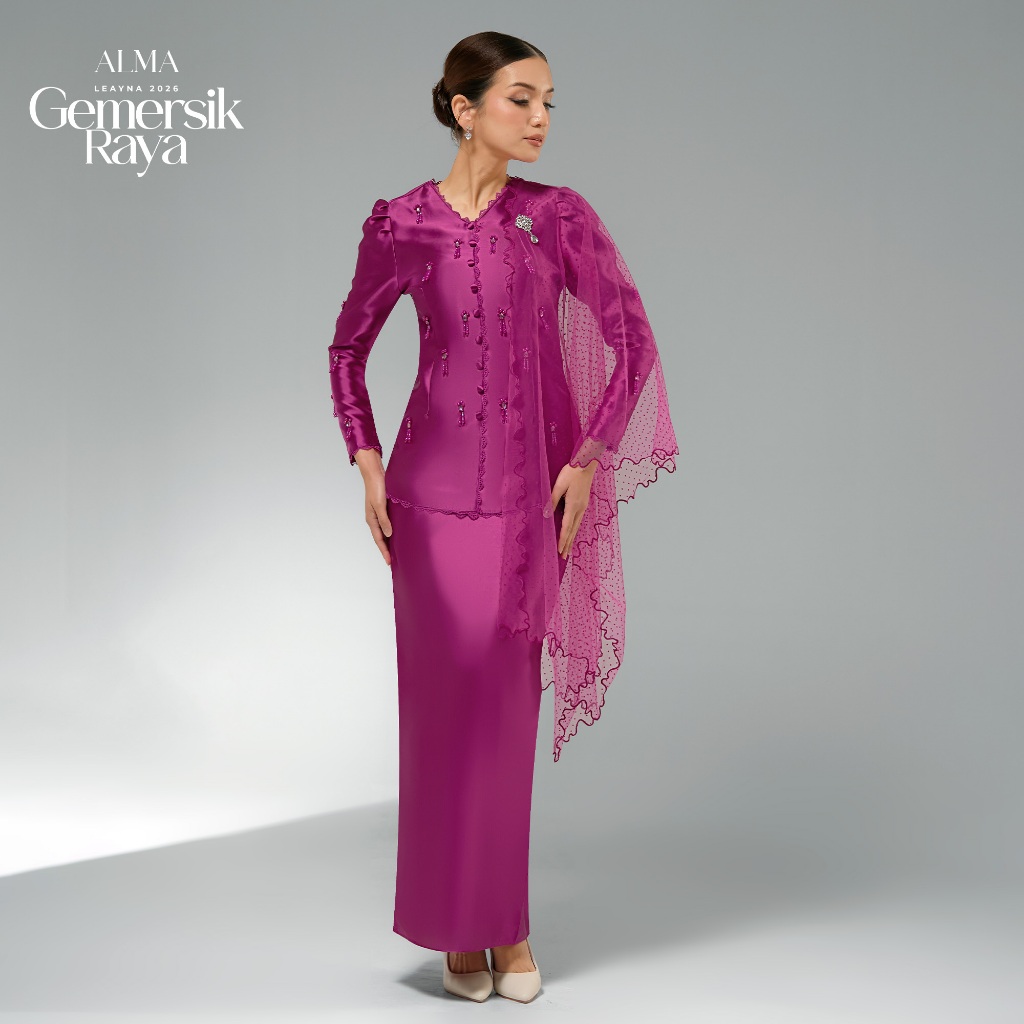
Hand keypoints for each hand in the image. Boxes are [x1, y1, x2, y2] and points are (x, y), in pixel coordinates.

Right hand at [354, 447, 391, 565]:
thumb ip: (385, 520)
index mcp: (371, 519)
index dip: (384, 551)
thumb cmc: (377, 487)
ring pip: (385, 531)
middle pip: (381, 538)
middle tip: (394, 560)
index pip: (379, 540)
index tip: (390, 562)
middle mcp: (374, 518)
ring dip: (390, 541)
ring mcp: (379, 513)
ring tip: (397, 550)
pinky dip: (392, 530)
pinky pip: (388, 523)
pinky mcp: (384, 508)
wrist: (375, 472)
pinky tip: (399, 533)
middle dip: (386, 549)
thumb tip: (389, 534)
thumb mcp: (381, 505)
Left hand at [551, 459, 597, 558]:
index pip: (566, 527)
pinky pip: (579, 520)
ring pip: (577, 527)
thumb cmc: (571, 472)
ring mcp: (583, 506)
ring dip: (572, 539)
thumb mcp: (559, 485)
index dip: (562, 539)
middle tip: (564, 557)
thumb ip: (552, 500)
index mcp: (573, 505)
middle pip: (573, 530)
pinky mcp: (584, 503)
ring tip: (568, 549)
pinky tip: (573, 532)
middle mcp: (580, 508)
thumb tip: (546, 515)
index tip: (559, 550)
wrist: (586, 463)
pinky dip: (575, 530)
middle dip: (568, 544)